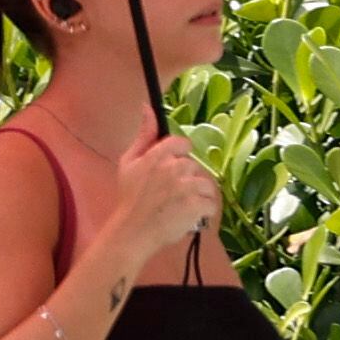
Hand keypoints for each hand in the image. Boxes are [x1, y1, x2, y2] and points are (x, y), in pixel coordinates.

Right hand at [101, 122, 220, 275]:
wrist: (133, 232)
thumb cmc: (130, 198)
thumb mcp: (129, 163)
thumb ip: (144, 135)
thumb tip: (148, 107)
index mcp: (157, 156)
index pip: (182, 143)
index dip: (179, 156)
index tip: (170, 171)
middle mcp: (173, 168)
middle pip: (194, 165)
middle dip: (186, 178)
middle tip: (170, 194)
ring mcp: (186, 187)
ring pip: (205, 183)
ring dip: (197, 195)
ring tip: (179, 206)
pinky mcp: (196, 206)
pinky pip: (210, 203)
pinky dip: (203, 212)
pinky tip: (188, 216)